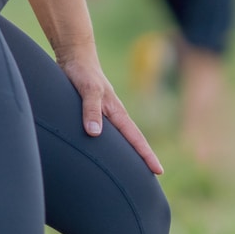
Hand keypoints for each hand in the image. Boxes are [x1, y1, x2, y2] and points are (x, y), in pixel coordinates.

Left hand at [57, 47, 162, 174]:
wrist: (75, 55)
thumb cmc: (82, 71)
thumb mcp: (87, 89)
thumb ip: (90, 110)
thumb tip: (95, 133)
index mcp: (116, 112)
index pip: (136, 138)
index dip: (147, 155)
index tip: (159, 171)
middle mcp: (113, 115)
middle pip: (132, 141)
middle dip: (143, 158)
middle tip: (152, 178)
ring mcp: (105, 114)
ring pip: (120, 139)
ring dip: (127, 153)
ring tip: (132, 171)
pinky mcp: (93, 112)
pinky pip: (106, 134)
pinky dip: (111, 146)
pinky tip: (106, 152)